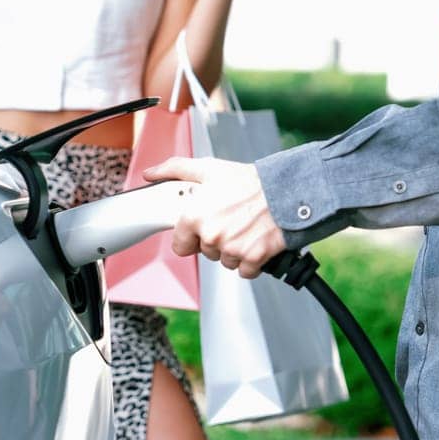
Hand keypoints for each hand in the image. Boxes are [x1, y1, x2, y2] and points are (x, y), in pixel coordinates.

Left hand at [143, 156, 285, 278]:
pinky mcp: (252, 259)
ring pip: (225, 261)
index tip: (201, 229)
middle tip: (230, 220)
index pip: (180, 245)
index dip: (191, 237)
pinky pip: (245, 270)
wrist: (286, 191)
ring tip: (245, 228)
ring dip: (234, 250)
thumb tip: (152, 173)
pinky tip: (256, 240)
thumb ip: (175, 170)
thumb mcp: (209, 169)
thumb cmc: (251, 181)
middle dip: (216, 240)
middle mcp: (211, 235)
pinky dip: (251, 260)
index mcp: (195, 216)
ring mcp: (232, 250)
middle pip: (206, 252)